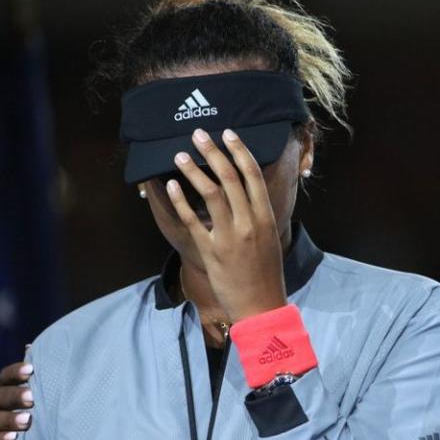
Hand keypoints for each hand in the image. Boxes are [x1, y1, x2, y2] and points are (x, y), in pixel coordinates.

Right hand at [0, 361, 33, 439]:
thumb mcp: (35, 398)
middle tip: (32, 398)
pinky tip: (13, 439)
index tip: (31, 369)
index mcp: (5, 393)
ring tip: (27, 420)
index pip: (5, 378)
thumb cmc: (32, 415)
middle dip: (14, 396)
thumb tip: (33, 347)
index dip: (15, 373)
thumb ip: (38, 378)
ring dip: (8, 419)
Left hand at [167, 128, 287, 321]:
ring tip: (179, 155)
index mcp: (265, 217)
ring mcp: (229, 237)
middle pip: (230, 178)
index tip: (228, 133)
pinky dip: (181, 201)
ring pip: (210, 194)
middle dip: (213, 152)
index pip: (252, 175)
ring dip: (193, 171)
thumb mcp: (269, 239)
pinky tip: (171, 187)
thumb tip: (243, 193)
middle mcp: (249, 223)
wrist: (261, 306)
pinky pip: (193, 220)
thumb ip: (257, 216)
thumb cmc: (266, 273)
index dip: (239, 151)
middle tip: (198, 134)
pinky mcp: (211, 252)